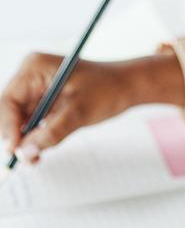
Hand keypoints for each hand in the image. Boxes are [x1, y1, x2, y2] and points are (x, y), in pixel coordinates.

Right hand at [0, 52, 183, 162]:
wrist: (128, 86)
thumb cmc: (109, 89)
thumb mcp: (80, 111)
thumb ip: (52, 132)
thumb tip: (26, 152)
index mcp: (35, 67)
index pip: (8, 101)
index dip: (8, 127)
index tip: (14, 149)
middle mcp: (30, 76)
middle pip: (8, 113)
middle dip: (16, 137)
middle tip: (26, 159)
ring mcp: (35, 89)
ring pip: (17, 122)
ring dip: (24, 142)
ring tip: (35, 158)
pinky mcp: (42, 102)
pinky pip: (28, 124)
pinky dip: (33, 139)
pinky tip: (39, 152)